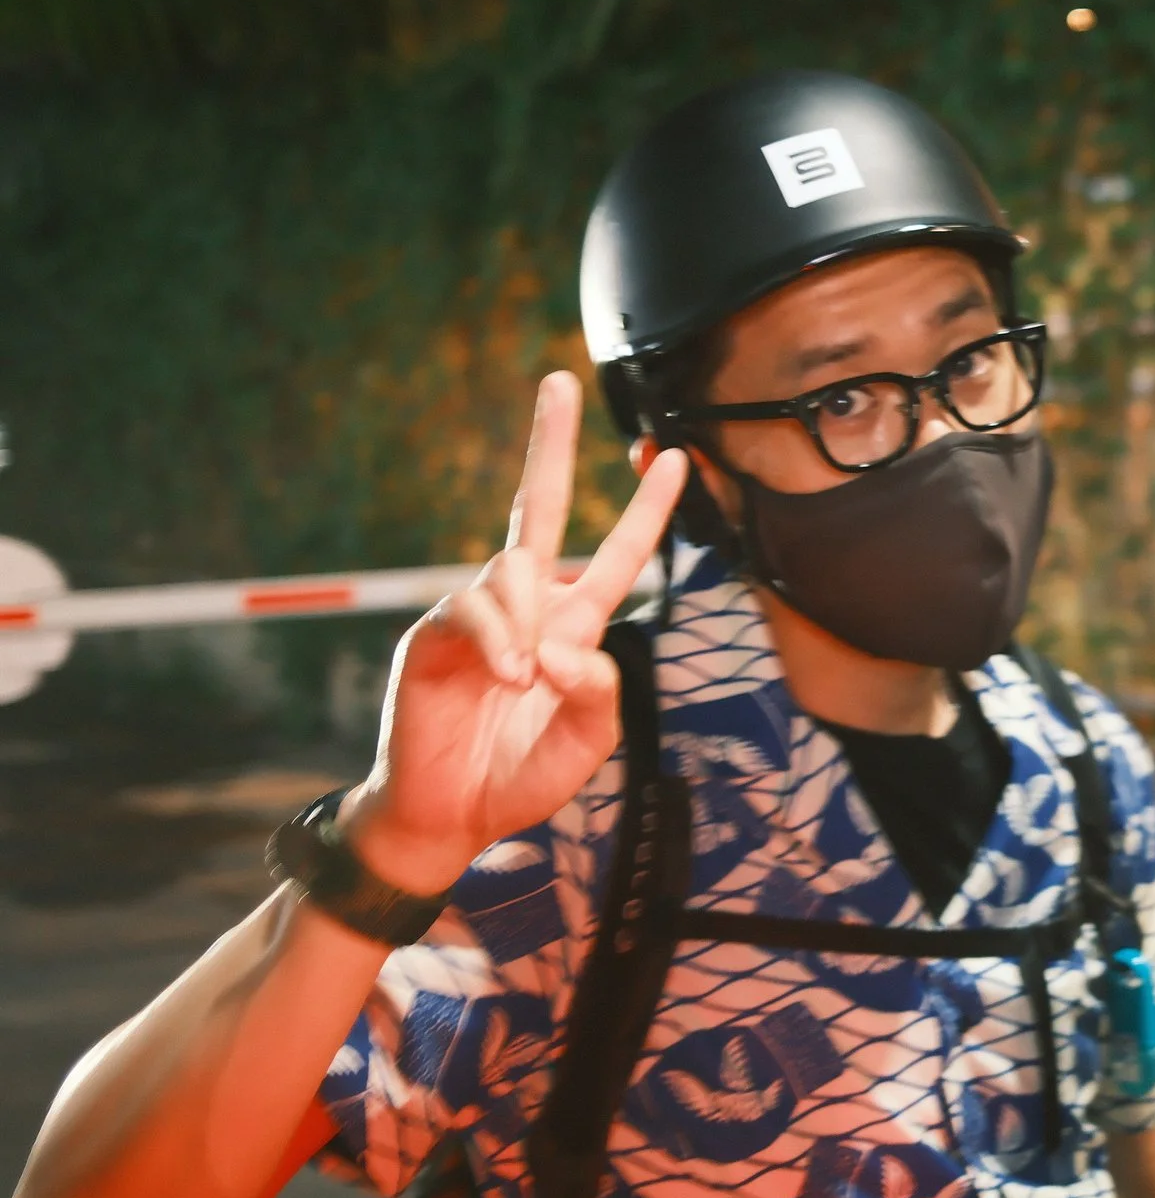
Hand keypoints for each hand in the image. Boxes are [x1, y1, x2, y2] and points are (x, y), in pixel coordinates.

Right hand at [341, 372, 687, 895]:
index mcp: (573, 625)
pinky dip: (500, 641)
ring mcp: (478, 616)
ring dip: (530, 624)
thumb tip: (572, 647)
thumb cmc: (520, 777)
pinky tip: (509, 676)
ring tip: (524, 683)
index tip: (675, 456)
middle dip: (549, 444)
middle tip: (559, 380)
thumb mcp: (590, 742)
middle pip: (538, 509)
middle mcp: (527, 608)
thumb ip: (602, 693)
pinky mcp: (436, 636)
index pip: (615, 554)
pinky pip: (473, 610)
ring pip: (514, 571)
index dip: (646, 510)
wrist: (452, 817)